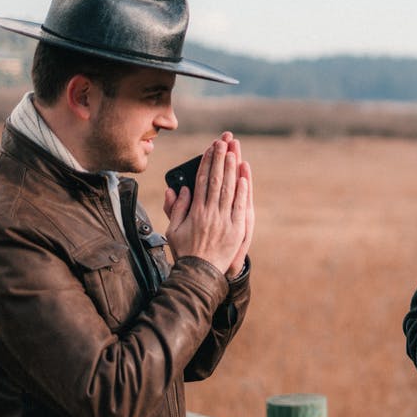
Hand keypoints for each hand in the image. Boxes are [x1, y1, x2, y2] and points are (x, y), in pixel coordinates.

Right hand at [163, 132, 252, 276]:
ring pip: (229, 190)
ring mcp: (225, 221)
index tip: (209, 148)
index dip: (206, 163)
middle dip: (220, 159)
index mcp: (195, 212)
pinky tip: (244, 176)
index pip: (201, 181)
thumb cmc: (186, 252)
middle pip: (217, 180)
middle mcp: (210, 213)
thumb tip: (179, 189)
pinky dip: (243, 190)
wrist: (200, 274)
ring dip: (232, 169)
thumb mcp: (173, 230)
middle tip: (224, 142)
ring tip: (234, 152)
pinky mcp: (237, 229)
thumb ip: (176, 208)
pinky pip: (241, 206)